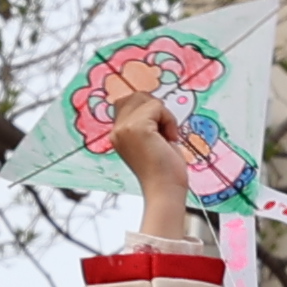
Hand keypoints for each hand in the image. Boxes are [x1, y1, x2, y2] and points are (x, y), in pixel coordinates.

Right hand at [104, 84, 202, 216]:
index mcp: (118, 134)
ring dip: (164, 116)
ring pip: (148, 100)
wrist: (165, 190)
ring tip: (167, 138)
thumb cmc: (165, 172)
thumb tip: (154, 104)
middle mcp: (116, 130)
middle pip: (136, 96)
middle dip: (156, 110)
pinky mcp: (136, 128)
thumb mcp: (152, 142)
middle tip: (165, 134)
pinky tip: (169, 140)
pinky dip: (170, 121)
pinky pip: (157, 107)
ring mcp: (124, 128)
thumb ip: (147, 124)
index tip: (161, 132)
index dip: (149, 110)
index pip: (128, 103)